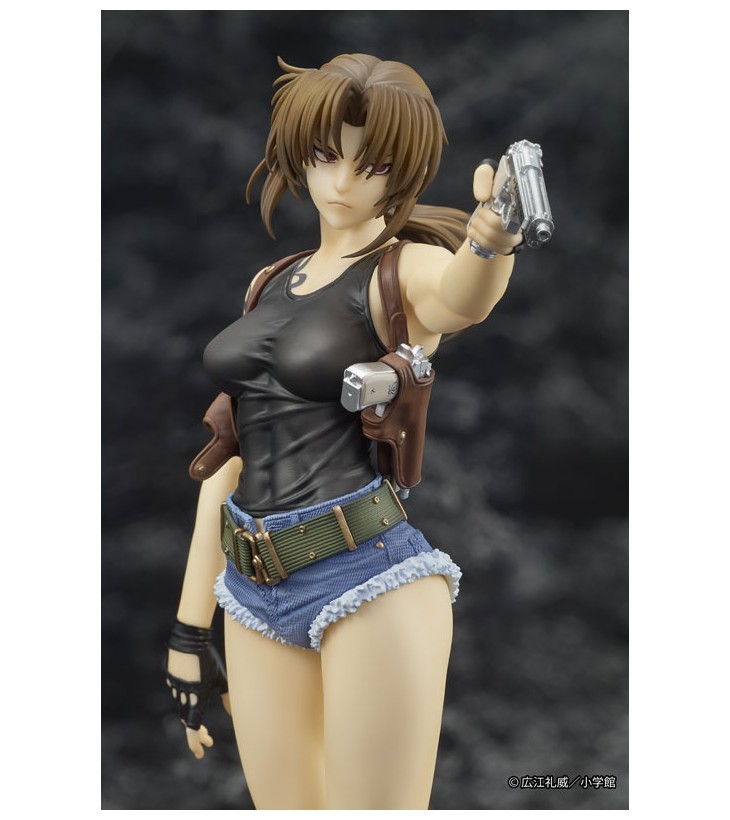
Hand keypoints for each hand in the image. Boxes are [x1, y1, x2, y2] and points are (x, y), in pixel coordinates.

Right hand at [165, 622, 230, 758]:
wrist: (189, 640)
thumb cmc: (209, 660)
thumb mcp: (221, 680)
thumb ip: (228, 698)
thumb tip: (234, 715)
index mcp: (195, 699)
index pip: (193, 729)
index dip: (196, 742)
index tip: (201, 752)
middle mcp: (183, 697)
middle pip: (188, 721)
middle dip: (198, 733)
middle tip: (208, 739)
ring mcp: (175, 687)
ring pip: (182, 708)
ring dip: (192, 718)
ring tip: (204, 724)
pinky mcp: (171, 677)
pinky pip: (178, 693)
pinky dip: (186, 700)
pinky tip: (195, 695)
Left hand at [467, 159, 523, 256]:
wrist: (490, 200)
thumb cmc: (491, 186)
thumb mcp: (487, 174)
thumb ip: (484, 176)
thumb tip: (483, 197)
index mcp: (523, 202)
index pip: (519, 216)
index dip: (498, 218)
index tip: (485, 209)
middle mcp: (524, 221)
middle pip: (509, 235)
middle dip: (488, 225)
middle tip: (479, 214)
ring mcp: (517, 235)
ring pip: (505, 245)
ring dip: (483, 234)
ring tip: (475, 223)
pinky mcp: (508, 245)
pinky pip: (498, 250)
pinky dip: (481, 242)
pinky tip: (474, 233)